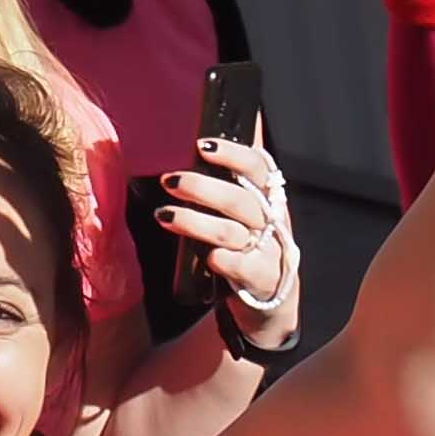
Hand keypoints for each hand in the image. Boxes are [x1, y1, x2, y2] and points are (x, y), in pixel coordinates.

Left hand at [163, 135, 297, 344]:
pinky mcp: (260, 279)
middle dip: (202, 188)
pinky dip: (225, 260)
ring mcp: (268, 251)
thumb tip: (204, 139)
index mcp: (269, 197)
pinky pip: (242, 267)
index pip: (258, 166)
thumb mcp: (248, 210)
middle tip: (169, 181)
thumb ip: (233, 180)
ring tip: (163, 215)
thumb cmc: (250, 242)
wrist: (271, 296)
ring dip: (196, 222)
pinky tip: (208, 256)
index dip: (233, 154)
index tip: (202, 146)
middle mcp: (271, 221)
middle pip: (240, 199)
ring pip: (232, 232)